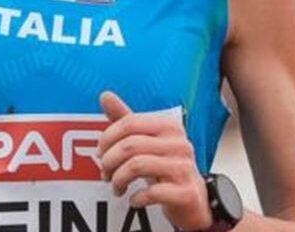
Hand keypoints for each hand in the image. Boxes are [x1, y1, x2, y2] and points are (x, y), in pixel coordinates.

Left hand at [99, 91, 211, 230]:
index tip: (100, 153)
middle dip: (109, 162)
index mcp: (169, 126)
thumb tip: (105, 95)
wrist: (193, 199)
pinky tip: (133, 199)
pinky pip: (153, 192)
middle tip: (105, 174)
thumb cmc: (165, 166)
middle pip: (130, 145)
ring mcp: (185, 168)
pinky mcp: (187, 193)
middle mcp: (180, 144)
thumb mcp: (145, 141)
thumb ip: (125, 119)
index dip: (107, 138)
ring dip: (119, 179)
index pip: (129, 123)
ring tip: (117, 187)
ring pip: (137, 166)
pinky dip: (136, 197)